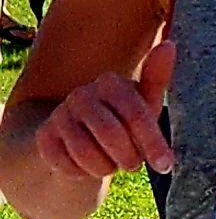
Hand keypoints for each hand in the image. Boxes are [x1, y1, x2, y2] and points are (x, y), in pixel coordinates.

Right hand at [36, 39, 175, 185]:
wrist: (81, 144)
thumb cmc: (122, 124)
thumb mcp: (144, 108)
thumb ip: (157, 80)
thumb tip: (169, 44)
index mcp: (110, 83)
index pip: (135, 113)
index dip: (152, 142)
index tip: (165, 165)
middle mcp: (82, 94)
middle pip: (111, 134)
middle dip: (127, 158)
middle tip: (131, 165)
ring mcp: (59, 114)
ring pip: (86, 153)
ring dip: (104, 168)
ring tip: (109, 162)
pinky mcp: (44, 136)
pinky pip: (66, 165)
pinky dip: (81, 174)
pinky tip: (85, 166)